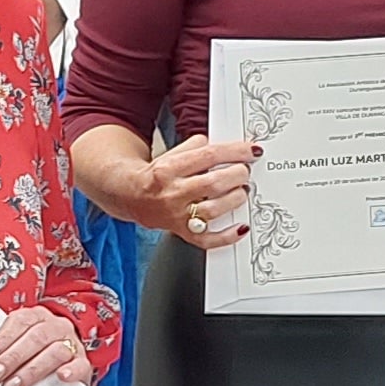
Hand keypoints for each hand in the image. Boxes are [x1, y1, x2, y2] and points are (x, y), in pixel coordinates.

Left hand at [0, 307, 93, 385]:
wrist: (67, 360)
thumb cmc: (36, 352)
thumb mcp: (19, 343)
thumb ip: (5, 348)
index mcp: (37, 317)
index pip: (20, 321)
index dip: (3, 339)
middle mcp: (56, 326)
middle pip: (36, 337)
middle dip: (13, 357)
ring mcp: (71, 343)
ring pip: (55, 351)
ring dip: (32, 369)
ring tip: (14, 384)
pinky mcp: (83, 362)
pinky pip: (80, 364)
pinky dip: (71, 370)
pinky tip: (61, 377)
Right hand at [127, 132, 258, 249]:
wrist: (133, 196)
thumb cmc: (157, 176)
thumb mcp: (172, 153)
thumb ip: (196, 147)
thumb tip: (222, 145)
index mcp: (169, 169)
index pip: (208, 156)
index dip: (235, 152)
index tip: (251, 151)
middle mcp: (173, 192)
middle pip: (213, 184)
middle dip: (237, 175)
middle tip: (245, 172)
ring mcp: (177, 215)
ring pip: (213, 210)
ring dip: (235, 199)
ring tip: (241, 191)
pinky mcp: (182, 232)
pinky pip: (207, 240)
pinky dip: (227, 236)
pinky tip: (240, 227)